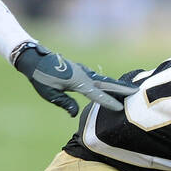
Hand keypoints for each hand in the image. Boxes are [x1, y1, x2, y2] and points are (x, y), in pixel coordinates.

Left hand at [12, 42, 134, 116]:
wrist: (33, 58)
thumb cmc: (39, 77)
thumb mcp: (49, 93)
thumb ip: (64, 103)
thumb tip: (75, 113)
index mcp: (76, 81)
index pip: (96, 94)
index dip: (108, 102)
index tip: (120, 108)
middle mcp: (82, 74)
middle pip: (106, 83)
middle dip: (121, 88)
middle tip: (136, 91)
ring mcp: (82, 71)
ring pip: (103, 79)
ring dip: (116, 84)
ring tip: (130, 89)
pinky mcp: (80, 70)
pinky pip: (97, 77)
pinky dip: (107, 81)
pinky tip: (111, 85)